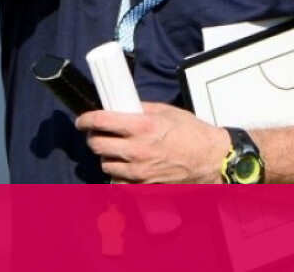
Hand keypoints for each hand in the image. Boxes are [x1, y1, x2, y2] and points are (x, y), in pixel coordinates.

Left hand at [76, 102, 229, 183]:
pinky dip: (118, 174)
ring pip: (105, 165)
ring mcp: (139, 172)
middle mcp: (137, 150)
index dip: (85, 120)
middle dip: (94, 137)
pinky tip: (124, 166)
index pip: (100, 122)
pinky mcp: (144, 187)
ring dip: (106, 156)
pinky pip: (119, 182)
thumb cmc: (192, 133)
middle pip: (97, 145)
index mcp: (142, 127)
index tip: (82, 120)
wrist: (211, 159)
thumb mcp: (166, 111)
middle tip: (98, 134)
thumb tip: (121, 106)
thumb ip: (140, 109)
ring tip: (114, 150)